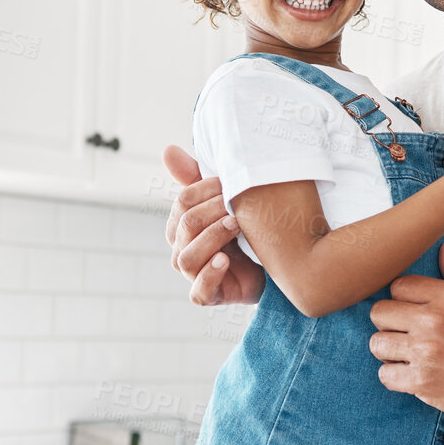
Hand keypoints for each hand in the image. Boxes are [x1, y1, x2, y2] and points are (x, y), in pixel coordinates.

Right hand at [163, 145, 265, 306]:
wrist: (275, 264)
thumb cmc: (244, 230)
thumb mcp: (224, 201)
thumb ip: (196, 178)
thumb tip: (167, 149)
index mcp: (181, 225)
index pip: (182, 202)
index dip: (205, 190)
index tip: (229, 183)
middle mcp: (182, 249)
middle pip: (185, 225)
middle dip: (212, 212)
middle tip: (237, 205)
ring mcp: (193, 274)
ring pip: (187, 257)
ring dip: (212, 238)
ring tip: (236, 227)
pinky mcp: (207, 295)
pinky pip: (199, 290)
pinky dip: (210, 274)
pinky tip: (225, 260)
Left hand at [369, 242, 443, 422]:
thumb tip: (443, 248)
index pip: (397, 286)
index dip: (403, 299)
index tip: (413, 312)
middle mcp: (432, 322)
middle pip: (379, 313)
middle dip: (390, 323)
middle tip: (407, 334)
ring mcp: (425, 353)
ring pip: (377, 344)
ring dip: (389, 351)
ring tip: (408, 355)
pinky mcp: (422, 382)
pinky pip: (385, 375)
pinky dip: (395, 377)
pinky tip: (412, 374)